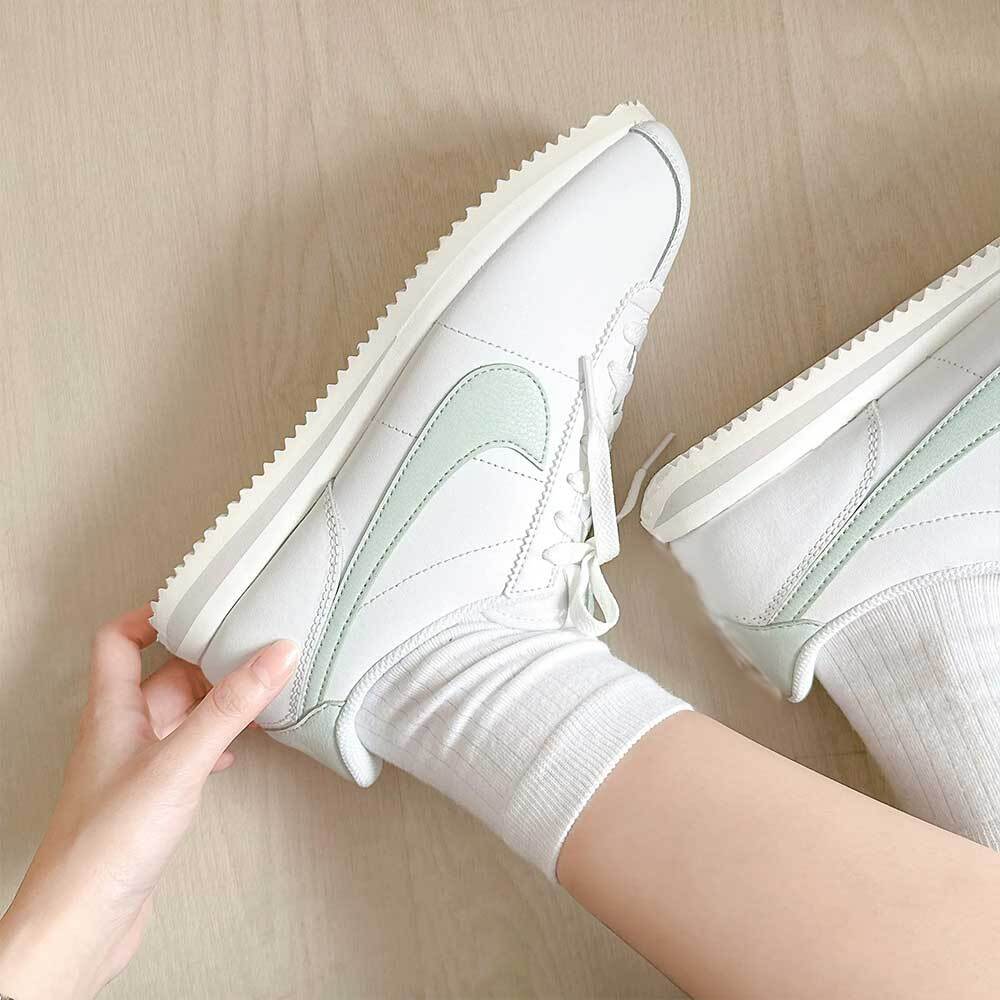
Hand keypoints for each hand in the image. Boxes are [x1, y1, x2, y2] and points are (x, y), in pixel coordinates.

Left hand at [0, 606, 297, 999]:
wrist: (83, 921)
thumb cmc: (109, 841)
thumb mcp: (180, 759)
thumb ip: (231, 707)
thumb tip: (277, 654)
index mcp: (113, 710)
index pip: (118, 640)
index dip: (151, 616)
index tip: (197, 606)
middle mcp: (120, 733)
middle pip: (162, 677)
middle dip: (205, 663)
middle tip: (250, 651)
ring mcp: (134, 767)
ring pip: (178, 717)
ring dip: (215, 705)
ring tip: (256, 697)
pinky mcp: (150, 801)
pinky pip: (185, 754)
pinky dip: (213, 745)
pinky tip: (235, 754)